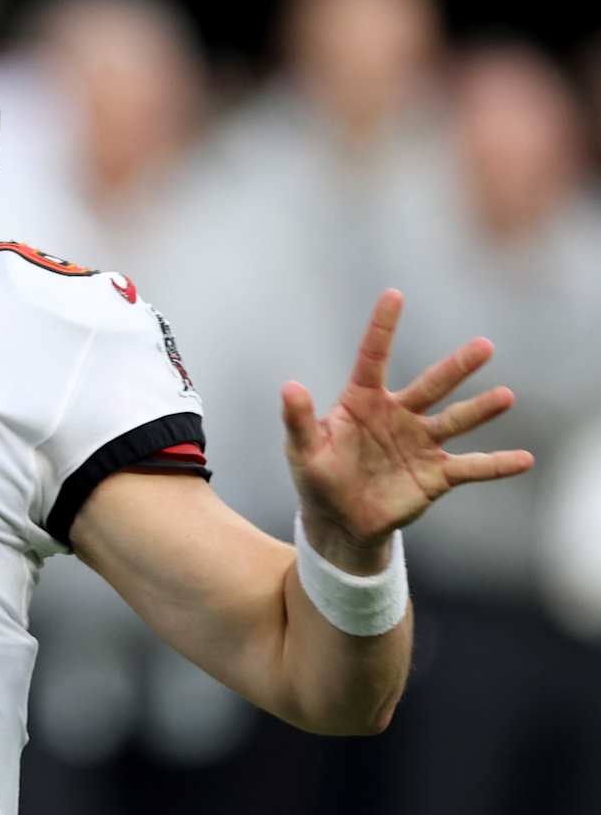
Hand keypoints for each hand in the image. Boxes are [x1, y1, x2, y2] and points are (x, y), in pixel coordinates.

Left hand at [281, 289, 533, 571]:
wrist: (339, 520)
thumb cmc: (317, 477)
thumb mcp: (302, 449)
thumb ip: (299, 420)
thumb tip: (290, 386)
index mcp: (362, 402)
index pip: (373, 358)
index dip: (383, 327)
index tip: (394, 294)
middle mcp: (398, 416)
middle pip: (431, 385)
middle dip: (457, 367)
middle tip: (483, 346)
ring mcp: (420, 443)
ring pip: (455, 421)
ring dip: (481, 409)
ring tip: (506, 396)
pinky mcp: (435, 474)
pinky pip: (471, 467)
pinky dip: (497, 464)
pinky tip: (525, 459)